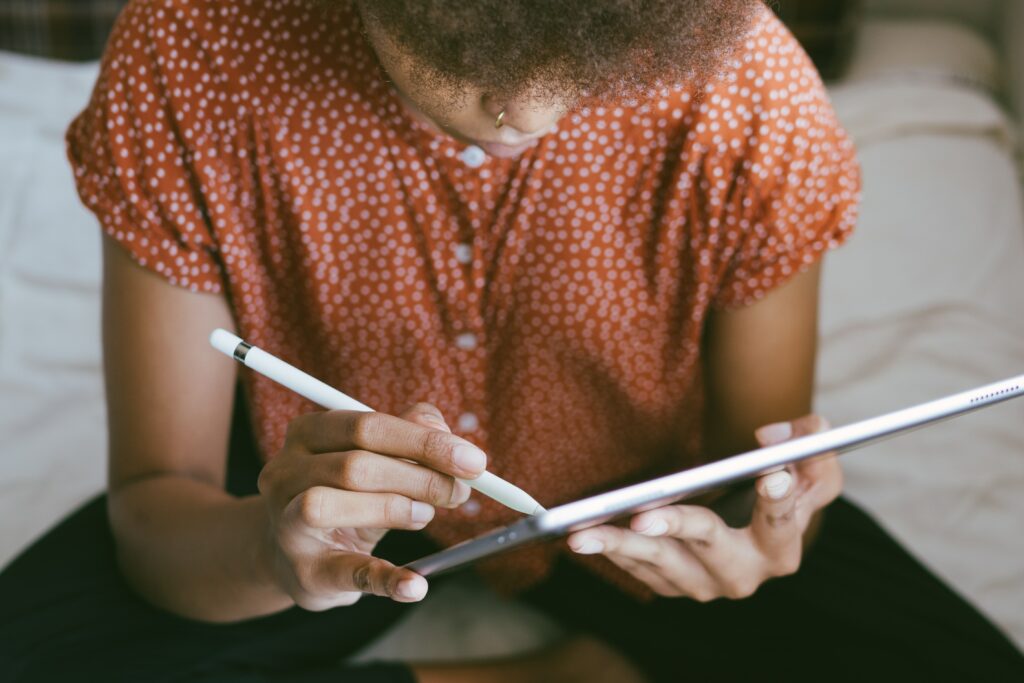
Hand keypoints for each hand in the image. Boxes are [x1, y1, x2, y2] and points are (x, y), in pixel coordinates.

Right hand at [257, 402, 485, 609]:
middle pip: (354, 465)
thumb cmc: (346, 495)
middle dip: (419, 477)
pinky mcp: (303, 571)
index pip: (368, 426)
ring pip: (328, 504)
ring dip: (392, 508)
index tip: (473, 461)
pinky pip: (344, 572)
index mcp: (308, 434)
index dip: (425, 442)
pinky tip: (416, 584)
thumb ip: (410, 436)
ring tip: (426, 517)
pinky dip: (385, 578)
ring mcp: (285, 523)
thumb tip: (445, 432)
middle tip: (459, 492)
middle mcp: (285, 473)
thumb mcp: (375, 459)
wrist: (295, 553)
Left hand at [567, 414, 841, 600]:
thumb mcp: (808, 461)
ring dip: (621, 545)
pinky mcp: (673, 586)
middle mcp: (746, 574)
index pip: (784, 520)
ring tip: (582, 532)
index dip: (780, 498)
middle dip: (676, 528)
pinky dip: (612, 550)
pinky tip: (583, 533)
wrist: (749, 521)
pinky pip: (639, 570)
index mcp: (783, 545)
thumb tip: (771, 439)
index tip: (769, 473)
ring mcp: (706, 585)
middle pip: (710, 547)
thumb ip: (810, 442)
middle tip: (642, 514)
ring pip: (663, 564)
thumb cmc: (777, 483)